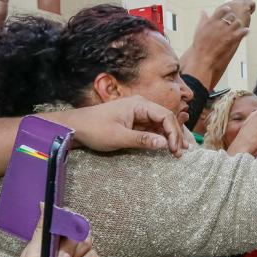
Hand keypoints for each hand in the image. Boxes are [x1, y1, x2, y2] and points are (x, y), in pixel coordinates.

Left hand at [19, 204, 98, 256]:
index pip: (69, 220)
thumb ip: (42, 230)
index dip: (69, 225)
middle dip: (70, 248)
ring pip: (89, 244)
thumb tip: (43, 204)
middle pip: (81, 230)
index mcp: (53, 238)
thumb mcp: (33, 253)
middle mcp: (67, 244)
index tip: (63, 237)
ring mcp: (78, 255)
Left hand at [48, 95, 187, 156]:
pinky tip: (169, 146)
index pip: (165, 115)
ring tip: (181, 151)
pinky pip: (154, 128)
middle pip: (167, 118)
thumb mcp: (119, 137)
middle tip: (181, 153)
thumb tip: (164, 144)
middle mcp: (142, 106)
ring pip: (162, 123)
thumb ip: (143, 140)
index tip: (175, 149)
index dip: (174, 132)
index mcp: (139, 104)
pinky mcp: (136, 121)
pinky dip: (162, 137)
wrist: (75, 127)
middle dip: (176, 135)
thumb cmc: (95, 129)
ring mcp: (139, 113)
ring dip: (171, 136)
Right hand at [180, 0, 254, 89]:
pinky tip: (246, 31)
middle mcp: (220, 25)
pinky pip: (242, 32)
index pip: (222, 10)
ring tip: (239, 27)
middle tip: (233, 20)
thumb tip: (203, 12)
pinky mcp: (232, 39)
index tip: (228, 10)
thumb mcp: (198, 30)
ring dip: (239, 24)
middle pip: (231, 16)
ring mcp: (227, 32)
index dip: (226, 9)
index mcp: (212, 21)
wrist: (203, 58)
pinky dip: (245, 31)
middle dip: (233, 18)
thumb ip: (202, 19)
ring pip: (238, 23)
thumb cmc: (200, 45)